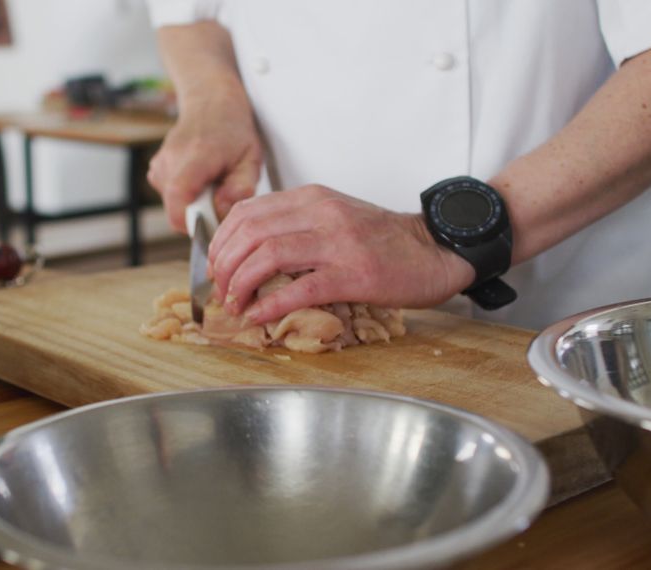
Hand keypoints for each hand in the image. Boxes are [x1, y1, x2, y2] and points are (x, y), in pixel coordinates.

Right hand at [147, 97, 262, 231]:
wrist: (209, 104)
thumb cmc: (232, 131)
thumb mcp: (250, 158)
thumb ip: (241, 187)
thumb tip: (222, 210)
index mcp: (195, 156)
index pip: (178, 200)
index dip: (194, 221)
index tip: (214, 218)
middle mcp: (170, 160)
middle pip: (178, 209)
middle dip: (202, 213)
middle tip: (221, 192)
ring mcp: (159, 166)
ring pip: (175, 206)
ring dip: (195, 203)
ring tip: (211, 180)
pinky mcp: (155, 172)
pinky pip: (171, 198)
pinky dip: (187, 195)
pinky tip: (199, 178)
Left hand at [208, 185, 475, 323]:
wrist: (435, 249)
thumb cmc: (383, 241)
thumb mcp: (334, 216)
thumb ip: (296, 224)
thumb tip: (249, 251)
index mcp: (312, 198)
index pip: (247, 212)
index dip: (221, 242)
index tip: (215, 266)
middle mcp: (321, 213)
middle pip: (250, 233)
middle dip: (224, 265)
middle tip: (221, 290)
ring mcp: (338, 242)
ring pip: (267, 256)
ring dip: (241, 284)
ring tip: (235, 304)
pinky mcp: (354, 274)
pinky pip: (299, 288)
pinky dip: (271, 305)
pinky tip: (259, 316)